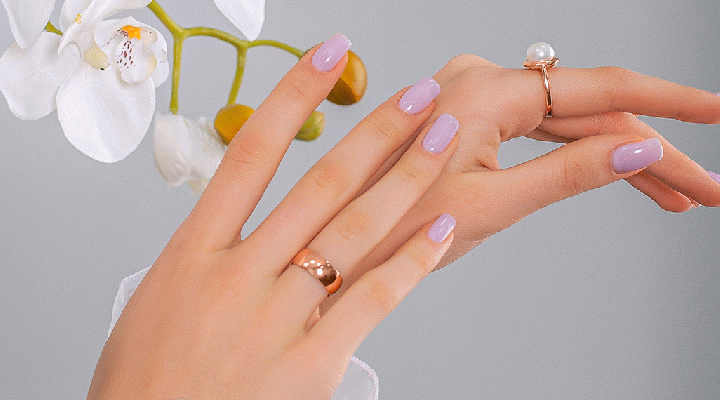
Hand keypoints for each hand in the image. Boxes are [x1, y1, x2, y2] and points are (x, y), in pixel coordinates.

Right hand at [88, 35, 457, 398]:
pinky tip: (441, 229)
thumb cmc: (145, 392)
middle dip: (376, 132)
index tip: (326, 57)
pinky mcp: (310, 365)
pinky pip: (372, 299)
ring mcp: (274, 319)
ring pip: (352, 230)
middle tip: (417, 96)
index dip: (292, 97)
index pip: (249, 156)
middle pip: (319, 184)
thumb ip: (203, 267)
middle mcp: (236, 276)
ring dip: (404, 178)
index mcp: (191, 257)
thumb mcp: (155, 311)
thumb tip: (239, 245)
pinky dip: (412, 261)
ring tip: (441, 140)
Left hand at [325, 54, 719, 304]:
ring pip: (567, 124)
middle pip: (590, 110)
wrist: (328, 243)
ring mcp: (472, 98)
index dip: (672, 104)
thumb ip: (570, 173)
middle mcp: (479, 81)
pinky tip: (620, 174)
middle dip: (655, 150)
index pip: (600, 90)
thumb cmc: (387, 230)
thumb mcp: (490, 207)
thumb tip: (641, 145)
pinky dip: (579, 157)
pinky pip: (538, 132)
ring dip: (623, 157)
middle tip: (708, 190)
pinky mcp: (468, 119)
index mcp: (483, 92)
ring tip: (676, 197)